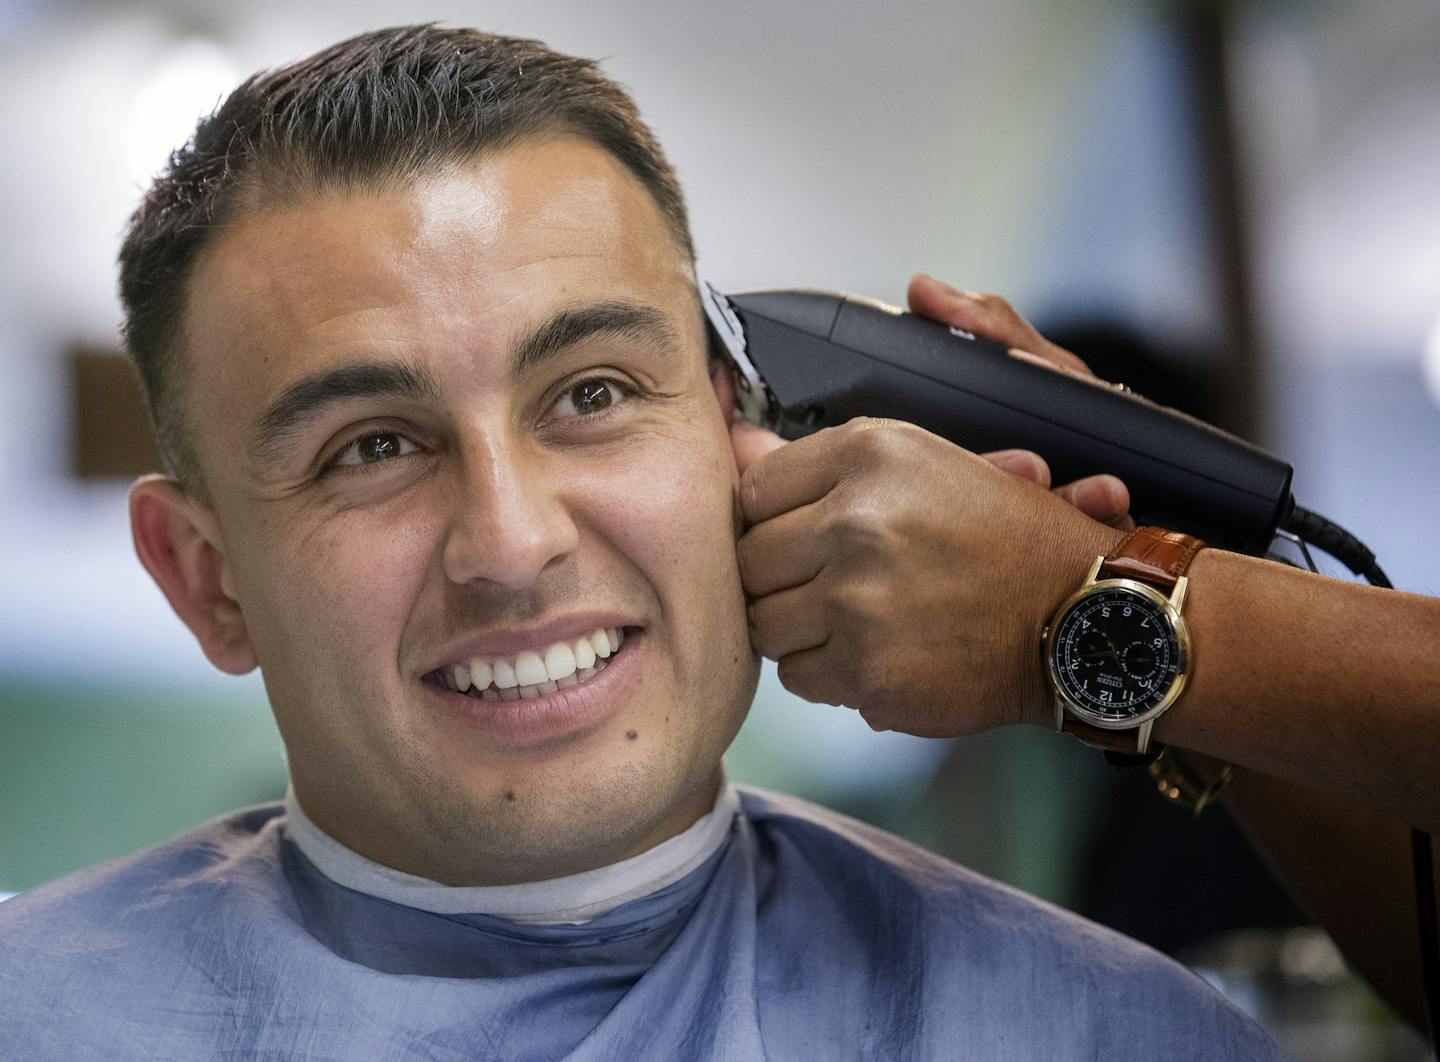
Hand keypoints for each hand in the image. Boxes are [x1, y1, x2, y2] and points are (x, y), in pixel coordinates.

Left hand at [731, 275, 1133, 735]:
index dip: (772, 519)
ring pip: (764, 623)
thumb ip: (817, 462)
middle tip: (827, 583)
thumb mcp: (922, 464)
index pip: (754, 488)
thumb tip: (731, 444)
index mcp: (867, 454)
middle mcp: (855, 521)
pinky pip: (796, 675)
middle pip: (749, 560)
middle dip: (780, 577)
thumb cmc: (1004, 536)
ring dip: (798, 627)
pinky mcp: (865, 670)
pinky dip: (824, 671)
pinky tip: (871, 652)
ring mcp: (856, 601)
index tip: (800, 535)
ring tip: (854, 618)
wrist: (1080, 618)